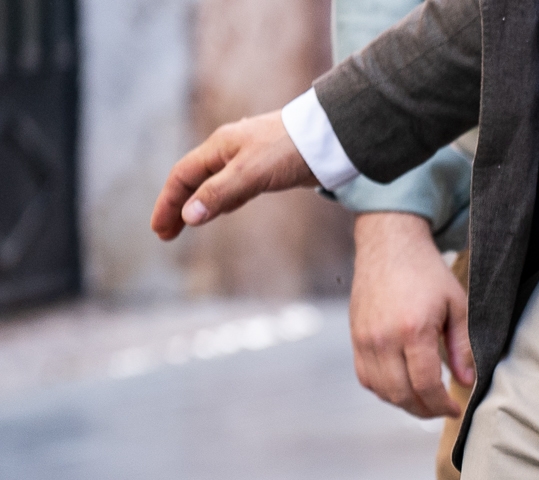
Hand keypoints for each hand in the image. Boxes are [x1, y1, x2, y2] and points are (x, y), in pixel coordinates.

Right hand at [151, 111, 316, 239]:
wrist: (331, 137)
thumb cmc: (290, 150)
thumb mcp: (250, 173)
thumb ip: (220, 193)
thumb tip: (189, 216)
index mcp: (218, 147)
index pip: (182, 177)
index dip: (167, 204)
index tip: (159, 230)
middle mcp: (228, 151)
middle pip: (193, 181)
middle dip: (177, 207)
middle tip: (166, 235)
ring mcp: (248, 159)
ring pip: (214, 184)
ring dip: (199, 205)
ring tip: (186, 226)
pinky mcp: (267, 169)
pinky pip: (236, 187)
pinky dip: (224, 200)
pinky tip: (222, 210)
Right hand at [349, 212, 473, 417]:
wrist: (389, 246)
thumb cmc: (427, 273)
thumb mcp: (457, 306)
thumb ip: (463, 346)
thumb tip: (467, 381)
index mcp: (413, 330)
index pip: (425, 385)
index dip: (442, 405)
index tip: (456, 409)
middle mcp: (383, 338)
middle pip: (401, 394)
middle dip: (425, 410)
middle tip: (442, 410)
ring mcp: (365, 339)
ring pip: (381, 390)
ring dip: (404, 403)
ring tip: (425, 402)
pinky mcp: (354, 337)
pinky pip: (365, 377)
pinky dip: (384, 390)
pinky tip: (403, 387)